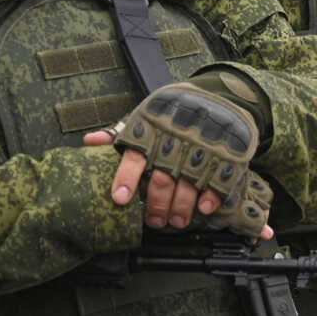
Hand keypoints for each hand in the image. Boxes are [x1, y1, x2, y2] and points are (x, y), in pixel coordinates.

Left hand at [83, 130, 273, 239]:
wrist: (218, 94)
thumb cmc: (174, 112)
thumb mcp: (146, 117)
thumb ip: (119, 133)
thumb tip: (89, 142)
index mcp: (152, 129)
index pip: (135, 156)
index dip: (126, 178)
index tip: (120, 199)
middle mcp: (176, 139)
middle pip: (162, 178)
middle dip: (156, 204)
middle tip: (153, 221)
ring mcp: (203, 147)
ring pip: (188, 184)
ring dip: (181, 207)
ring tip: (176, 222)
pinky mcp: (227, 154)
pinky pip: (219, 179)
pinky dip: (210, 196)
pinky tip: (204, 208)